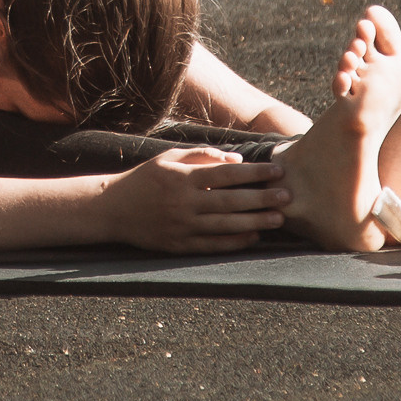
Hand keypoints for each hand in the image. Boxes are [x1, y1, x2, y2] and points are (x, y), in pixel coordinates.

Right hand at [99, 147, 289, 254]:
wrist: (112, 209)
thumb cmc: (145, 178)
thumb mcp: (169, 158)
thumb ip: (202, 155)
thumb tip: (236, 160)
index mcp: (183, 178)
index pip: (227, 174)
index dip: (254, 173)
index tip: (277, 172)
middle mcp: (185, 202)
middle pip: (231, 201)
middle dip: (262, 198)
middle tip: (288, 196)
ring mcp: (182, 226)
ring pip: (226, 226)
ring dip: (256, 222)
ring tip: (278, 219)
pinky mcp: (179, 245)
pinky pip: (213, 245)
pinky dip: (236, 242)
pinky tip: (254, 237)